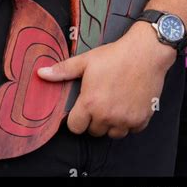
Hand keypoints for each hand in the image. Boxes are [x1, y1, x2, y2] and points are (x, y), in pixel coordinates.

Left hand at [37, 21, 176, 138]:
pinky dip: (129, 121)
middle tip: (100, 101)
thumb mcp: (85, 61)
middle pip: (94, 131)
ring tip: (113, 103)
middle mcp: (107, 116)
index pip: (75, 127)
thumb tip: (41, 73)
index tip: (82, 108)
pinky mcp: (142, 120)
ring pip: (113, 133)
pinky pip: (131, 130)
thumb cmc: (115, 56)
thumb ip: (63, 71)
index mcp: (90, 104)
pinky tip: (127, 104)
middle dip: (94, 120)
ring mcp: (126, 120)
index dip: (76, 118)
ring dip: (111, 123)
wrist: (145, 53)